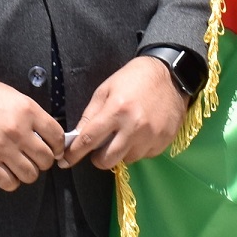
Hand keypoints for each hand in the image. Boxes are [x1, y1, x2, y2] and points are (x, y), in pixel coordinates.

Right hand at [0, 71, 65, 189]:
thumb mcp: (15, 97)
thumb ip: (33, 116)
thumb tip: (48, 135)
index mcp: (27, 111)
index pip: (57, 136)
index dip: (59, 146)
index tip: (55, 149)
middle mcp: (17, 131)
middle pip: (46, 159)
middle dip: (45, 160)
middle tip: (37, 157)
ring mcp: (0, 148)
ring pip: (30, 174)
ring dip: (29, 172)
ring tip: (22, 164)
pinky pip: (8, 182)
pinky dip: (12, 181)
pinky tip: (9, 172)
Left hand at [62, 56, 187, 169]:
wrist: (171, 75)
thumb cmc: (134, 79)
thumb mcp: (106, 90)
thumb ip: (90, 116)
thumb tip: (76, 138)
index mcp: (116, 110)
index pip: (89, 140)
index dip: (74, 153)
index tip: (65, 161)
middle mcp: (134, 127)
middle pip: (107, 160)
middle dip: (98, 158)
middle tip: (99, 148)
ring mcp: (151, 136)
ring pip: (126, 159)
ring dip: (121, 151)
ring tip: (125, 134)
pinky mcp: (163, 142)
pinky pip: (144, 155)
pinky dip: (138, 148)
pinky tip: (141, 132)